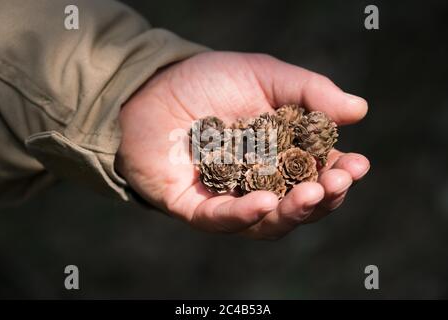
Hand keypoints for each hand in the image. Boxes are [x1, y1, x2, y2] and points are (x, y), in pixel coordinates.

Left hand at [116, 52, 369, 239]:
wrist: (154, 83)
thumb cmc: (210, 80)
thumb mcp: (266, 76)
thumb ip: (309, 92)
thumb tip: (359, 110)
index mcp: (279, 157)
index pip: (317, 174)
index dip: (340, 174)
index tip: (358, 165)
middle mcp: (258, 183)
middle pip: (297, 205)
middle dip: (322, 198)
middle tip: (336, 183)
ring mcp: (227, 198)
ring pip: (265, 223)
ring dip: (291, 213)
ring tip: (312, 194)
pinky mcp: (194, 206)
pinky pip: (220, 220)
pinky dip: (242, 215)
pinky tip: (264, 203)